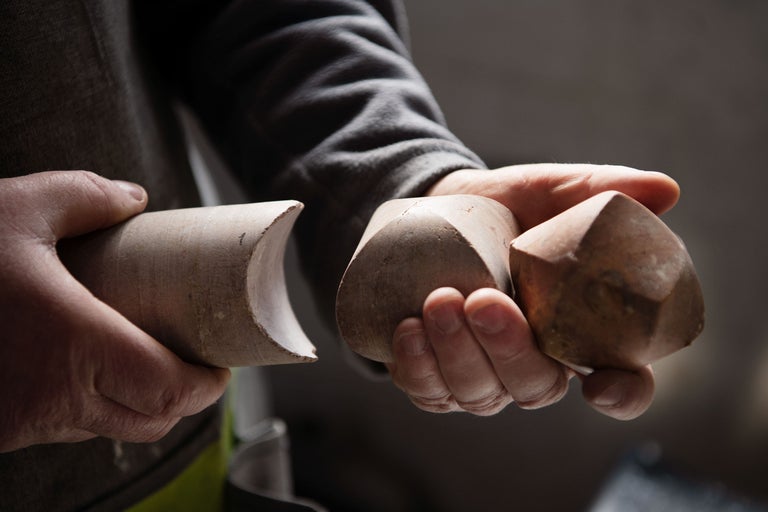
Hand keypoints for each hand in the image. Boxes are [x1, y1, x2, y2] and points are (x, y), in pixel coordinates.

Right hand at [0, 171, 230, 452]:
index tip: (221, 367)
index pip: (168, 390)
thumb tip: (133, 197)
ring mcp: (24, 422)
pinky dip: (94, 407)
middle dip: (185, 400)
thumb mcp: (12, 208)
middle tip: (196, 365)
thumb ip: (81, 195)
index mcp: (75, 346)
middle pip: (152, 421)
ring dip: (142, 405)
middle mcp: (55, 397)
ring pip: (110, 429)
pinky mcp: (0, 429)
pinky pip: (66, 427)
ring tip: (153, 362)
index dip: (206, 386)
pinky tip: (90, 369)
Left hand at [386, 164, 677, 419]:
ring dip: (457, 354)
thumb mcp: (548, 191)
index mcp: (578, 333)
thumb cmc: (504, 206)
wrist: (432, 208)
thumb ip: (601, 190)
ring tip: (437, 301)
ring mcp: (482, 377)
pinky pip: (428, 391)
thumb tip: (664, 191)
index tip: (602, 385)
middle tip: (483, 302)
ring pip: (478, 394)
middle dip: (508, 352)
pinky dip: (418, 365)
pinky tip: (407, 328)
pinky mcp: (434, 378)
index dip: (622, 394)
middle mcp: (534, 363)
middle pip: (535, 388)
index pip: (620, 382)